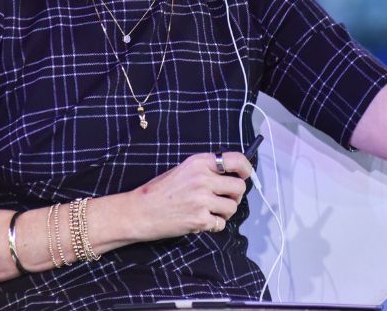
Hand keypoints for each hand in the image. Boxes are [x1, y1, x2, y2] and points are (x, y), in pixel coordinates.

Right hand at [128, 152, 252, 239]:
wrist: (139, 211)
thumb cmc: (158, 192)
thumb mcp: (182, 170)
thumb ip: (206, 171)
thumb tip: (231, 176)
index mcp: (199, 163)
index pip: (236, 160)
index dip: (246, 169)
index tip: (247, 175)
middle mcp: (203, 178)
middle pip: (239, 187)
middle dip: (235, 196)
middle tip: (224, 200)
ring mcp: (202, 199)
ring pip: (233, 207)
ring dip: (225, 212)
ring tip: (209, 212)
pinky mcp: (200, 218)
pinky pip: (221, 224)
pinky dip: (213, 225)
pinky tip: (200, 221)